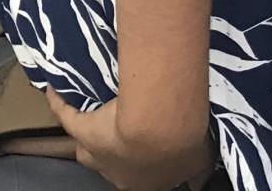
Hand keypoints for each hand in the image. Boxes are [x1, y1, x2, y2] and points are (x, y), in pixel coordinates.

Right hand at [43, 84, 213, 190]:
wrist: (163, 130)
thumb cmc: (187, 141)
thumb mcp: (204, 152)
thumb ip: (206, 155)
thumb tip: (214, 157)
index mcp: (144, 180)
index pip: (139, 172)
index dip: (143, 154)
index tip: (152, 134)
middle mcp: (117, 172)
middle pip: (111, 160)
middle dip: (116, 144)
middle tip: (125, 121)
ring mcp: (97, 154)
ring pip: (90, 140)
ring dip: (91, 127)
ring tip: (96, 107)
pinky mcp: (83, 132)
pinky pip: (68, 117)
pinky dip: (62, 104)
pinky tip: (57, 90)